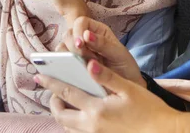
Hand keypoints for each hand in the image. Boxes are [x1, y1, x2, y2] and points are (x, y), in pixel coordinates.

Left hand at [36, 60, 189, 132]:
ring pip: (68, 127)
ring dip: (62, 114)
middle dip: (53, 101)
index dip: (51, 83)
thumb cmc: (149, 109)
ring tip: (63, 101)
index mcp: (97, 110)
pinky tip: (79, 114)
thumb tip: (88, 64)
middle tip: (52, 90)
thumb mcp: (129, 89)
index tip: (39, 75)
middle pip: (61, 115)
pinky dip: (73, 123)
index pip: (66, 93)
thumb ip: (106, 76)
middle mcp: (92, 126)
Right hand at [58, 16, 144, 87]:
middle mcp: (84, 40)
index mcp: (97, 31)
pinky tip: (74, 74)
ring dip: (68, 57)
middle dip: (74, 46)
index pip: (80, 22)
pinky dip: (63, 67)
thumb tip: (86, 35)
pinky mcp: (71, 67)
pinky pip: (60, 63)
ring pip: (61, 48)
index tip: (81, 44)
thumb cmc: (125, 70)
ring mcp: (77, 54)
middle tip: (86, 59)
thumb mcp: (120, 56)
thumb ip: (104, 44)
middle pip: (68, 34)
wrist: (127, 91)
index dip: (78, 31)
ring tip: (83, 68)